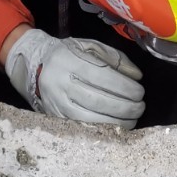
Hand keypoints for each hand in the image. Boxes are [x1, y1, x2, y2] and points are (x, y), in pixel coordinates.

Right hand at [3, 29, 144, 127]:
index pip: (103, 78)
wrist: (35, 65)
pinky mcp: (56, 118)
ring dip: (118, 122)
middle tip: (140, 106)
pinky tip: (117, 126)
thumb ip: (114, 58)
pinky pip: (83, 129)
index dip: (125, 88)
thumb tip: (136, 76)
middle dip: (125, 107)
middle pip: (99, 101)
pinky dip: (103, 130)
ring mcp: (57, 103)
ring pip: (91, 120)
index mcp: (70, 61)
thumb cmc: (68, 54)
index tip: (140, 92)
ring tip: (133, 118)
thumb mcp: (90, 46)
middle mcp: (61, 83)